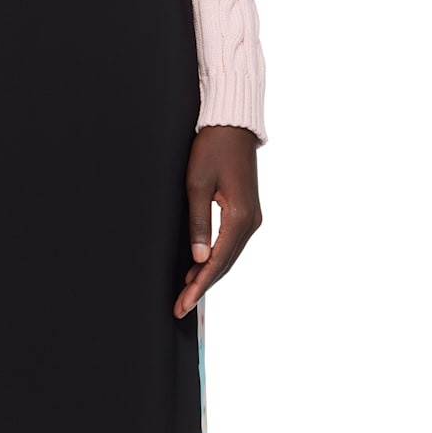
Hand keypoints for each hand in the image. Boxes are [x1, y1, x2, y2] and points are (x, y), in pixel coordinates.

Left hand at [174, 125, 261, 318]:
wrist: (233, 124)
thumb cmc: (212, 148)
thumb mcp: (197, 184)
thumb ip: (198, 224)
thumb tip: (199, 259)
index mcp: (239, 217)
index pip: (216, 262)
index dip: (198, 286)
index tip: (182, 303)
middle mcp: (250, 222)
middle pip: (224, 265)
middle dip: (200, 288)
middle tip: (179, 308)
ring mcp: (251, 218)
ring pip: (228, 258)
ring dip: (207, 277)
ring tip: (185, 295)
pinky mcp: (246, 213)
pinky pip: (230, 246)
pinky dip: (215, 261)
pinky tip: (199, 270)